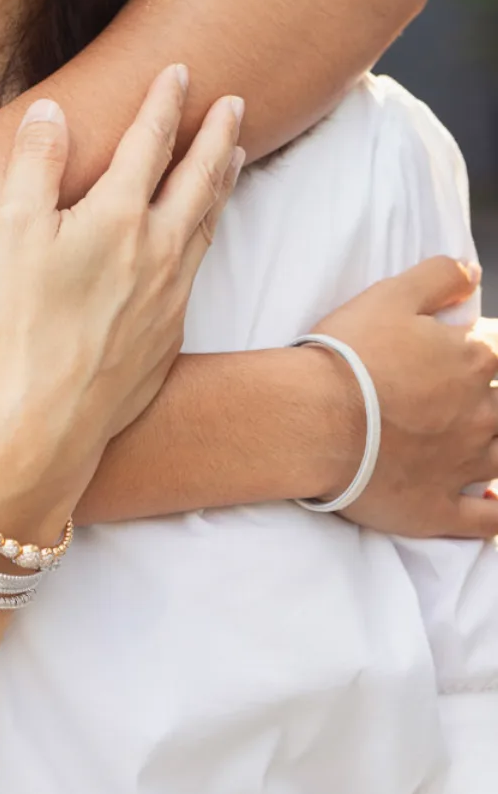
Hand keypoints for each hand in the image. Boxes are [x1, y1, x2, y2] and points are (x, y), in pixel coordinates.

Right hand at [0, 68, 244, 522]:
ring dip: (221, 182)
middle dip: (216, 135)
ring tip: (233, 158)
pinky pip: (199, 267)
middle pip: (198, 178)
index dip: (164, 102)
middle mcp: (158, 250)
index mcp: (118, 217)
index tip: (180, 72)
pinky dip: (209, 234)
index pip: (149, 143)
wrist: (50, 423)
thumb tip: (53, 112)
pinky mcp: (170, 334)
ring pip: (208, 223)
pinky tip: (200, 238)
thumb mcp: (9, 235)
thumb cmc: (19, 328)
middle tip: (236, 103)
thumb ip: (33, 167)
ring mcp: (171, 295)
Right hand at [301, 260, 497, 537]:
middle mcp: (479, 416)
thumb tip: (471, 272)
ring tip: (483, 446)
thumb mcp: (391, 295)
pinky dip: (497, 513)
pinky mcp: (439, 508)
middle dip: (488, 405)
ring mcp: (462, 467)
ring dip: (496, 450)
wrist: (314, 418)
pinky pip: (486, 521)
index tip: (457, 359)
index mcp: (471, 363)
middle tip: (456, 405)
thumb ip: (438, 277)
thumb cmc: (348, 355)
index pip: (493, 355)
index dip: (477, 355)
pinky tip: (495, 504)